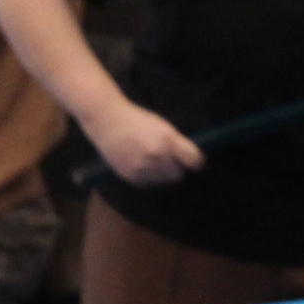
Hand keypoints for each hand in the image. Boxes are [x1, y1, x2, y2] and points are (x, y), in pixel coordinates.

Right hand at [85, 101, 202, 186]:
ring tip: (152, 162)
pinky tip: (140, 165)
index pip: (194, 161)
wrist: (107, 122)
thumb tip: (191, 160)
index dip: (196, 162)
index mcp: (168, 139)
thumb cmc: (137, 120)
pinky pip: (147, 183)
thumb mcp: (162, 126)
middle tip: (169, 161)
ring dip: (161, 174)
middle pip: (178, 175)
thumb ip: (176, 143)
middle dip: (176, 168)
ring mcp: (142, 167)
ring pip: (162, 181)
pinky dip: (147, 177)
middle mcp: (157, 155)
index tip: (193, 162)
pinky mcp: (130, 176)